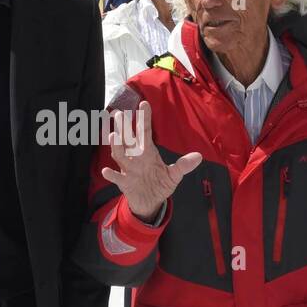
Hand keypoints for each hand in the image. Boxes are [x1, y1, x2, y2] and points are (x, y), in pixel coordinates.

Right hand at [100, 100, 201, 220]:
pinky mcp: (125, 183)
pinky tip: (106, 171)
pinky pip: (117, 178)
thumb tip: (199, 157)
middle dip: (124, 127)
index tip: (144, 103)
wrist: (150, 202)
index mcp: (148, 152)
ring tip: (114, 135)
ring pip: (120, 154)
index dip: (144, 118)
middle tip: (119, 113)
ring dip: (116, 146)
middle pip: (128, 139)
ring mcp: (129, 169)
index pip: (145, 132)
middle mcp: (136, 157)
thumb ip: (183, 166)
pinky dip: (112, 174)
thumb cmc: (160, 184)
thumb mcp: (174, 175)